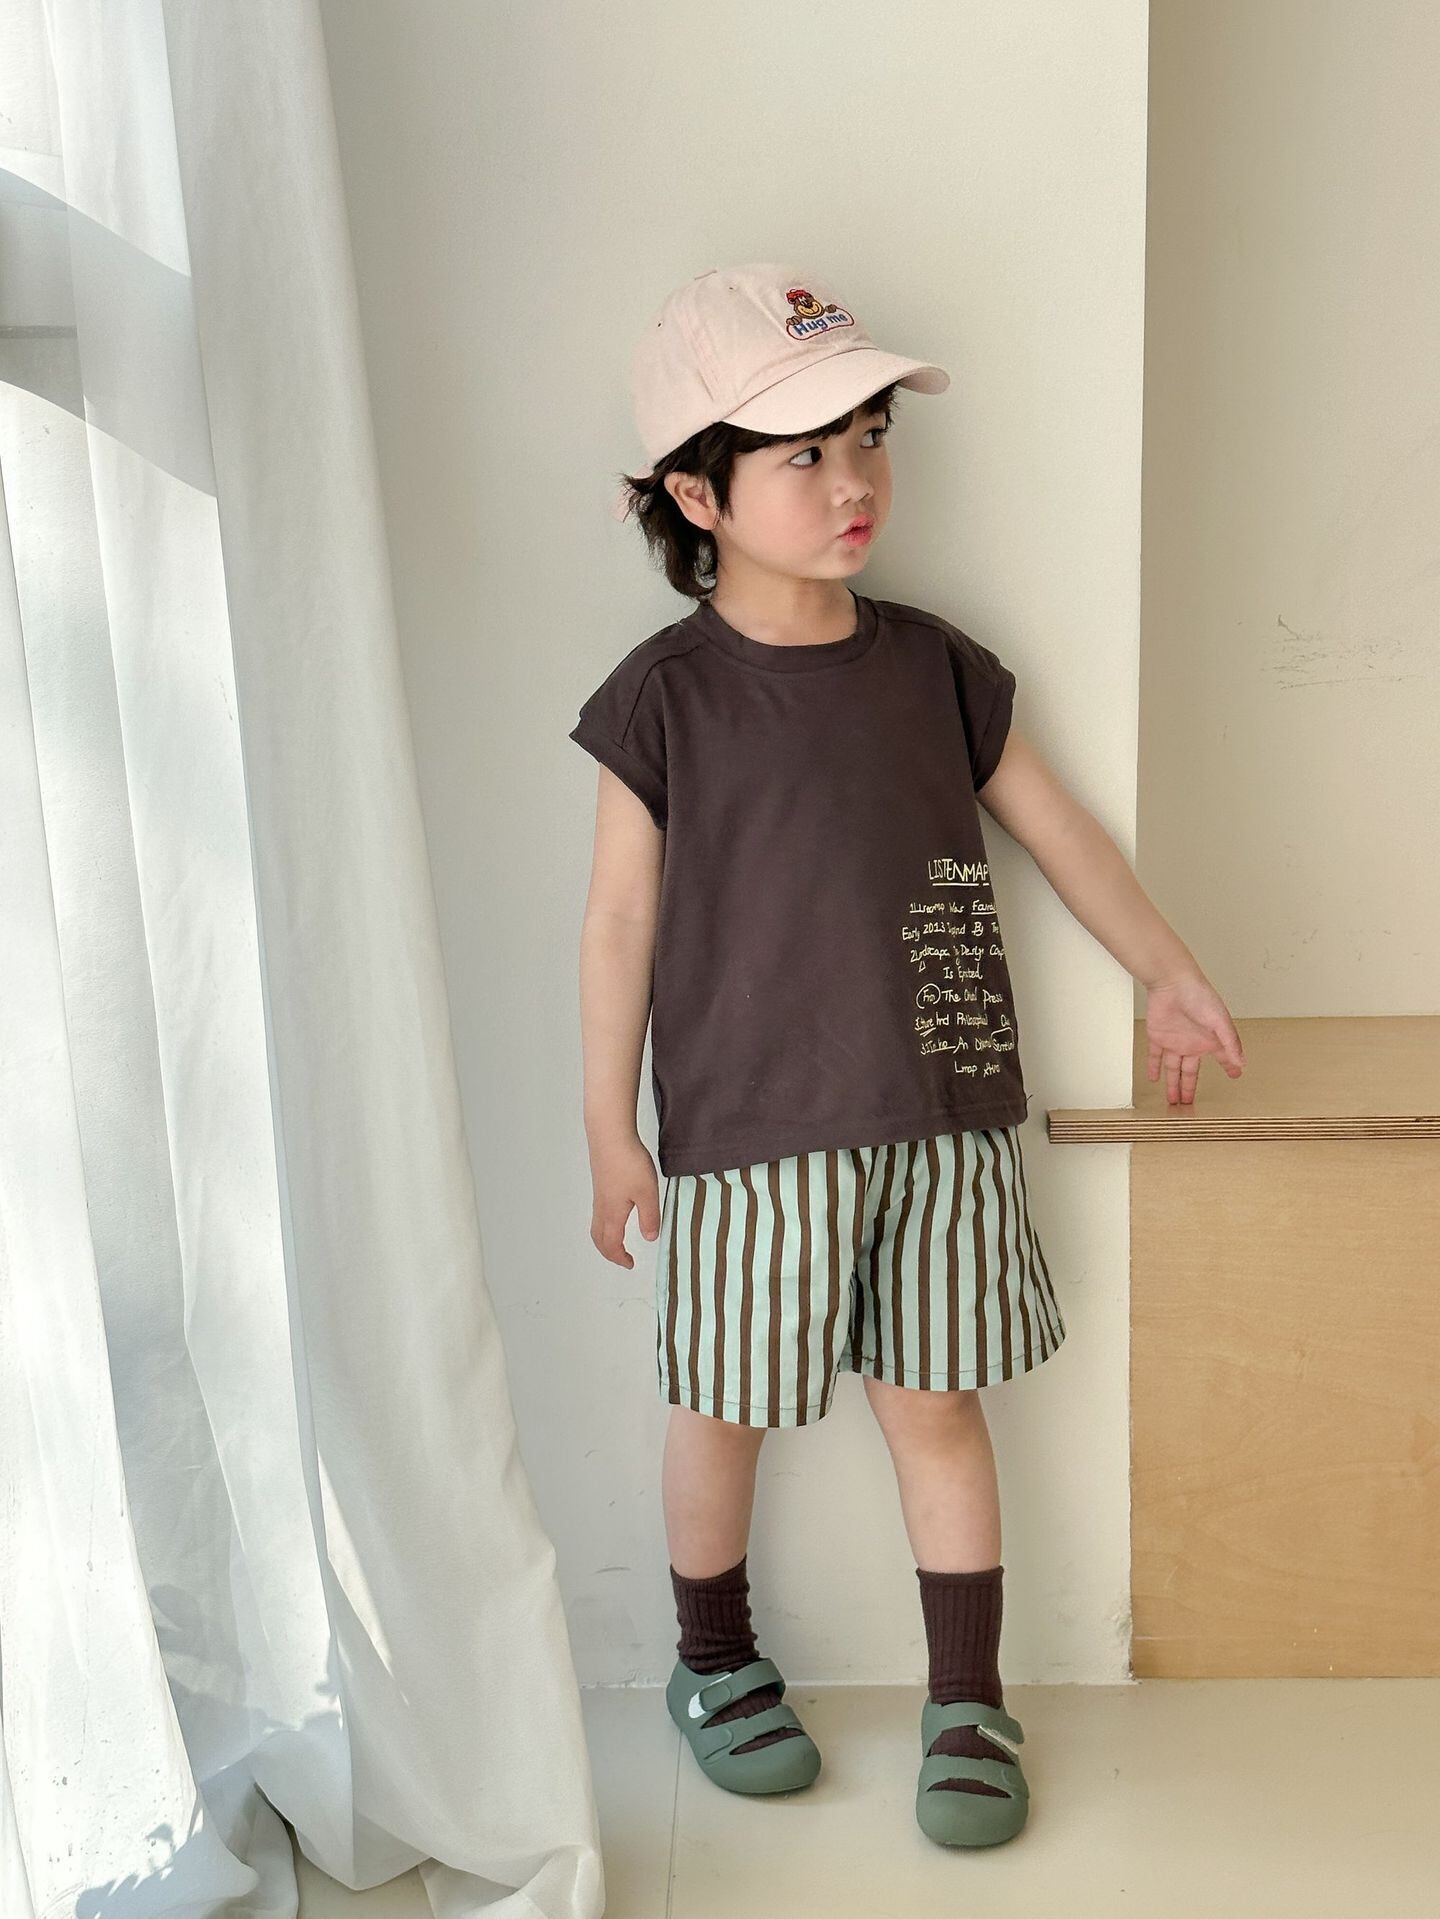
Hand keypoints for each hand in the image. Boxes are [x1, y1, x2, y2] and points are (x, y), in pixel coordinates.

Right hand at [587, 1130, 661, 1268]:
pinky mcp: (600, 1183)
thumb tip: (649, 1237)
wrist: (610, 1135)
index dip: (620, 1258)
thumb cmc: (628, 1163)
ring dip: (605, 1238)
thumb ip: (649, 1217)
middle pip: (598, 1238)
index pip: (612, 1244)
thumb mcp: (647, 1193)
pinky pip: (598, 1212)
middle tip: (622, 1258)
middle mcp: (602, 1207)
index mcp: (612, 1214)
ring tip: (618, 1240)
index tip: (630, 1264)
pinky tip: (617, 1213)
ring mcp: (599, 1195)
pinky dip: (605, 1223)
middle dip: (609, 1252)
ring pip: (597, 1224)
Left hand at [1144, 971, 1245, 1105]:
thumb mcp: (1220, 1021)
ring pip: (1173, 1069)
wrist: (1173, 983)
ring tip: (1173, 1101)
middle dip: (1190, 1088)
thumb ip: (1230, 1043)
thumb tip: (1241, 1062)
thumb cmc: (1199, 996)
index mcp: (1210, 1040)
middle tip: (1190, 1105)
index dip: (1230, 1067)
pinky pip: (1154, 1056)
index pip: (1223, 1058)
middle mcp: (1193, 1043)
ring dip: (1173, 1085)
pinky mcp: (1158, 1037)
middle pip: (1191, 1072)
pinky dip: (1153, 1068)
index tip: (1235, 1076)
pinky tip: (1154, 1079)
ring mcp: (1175, 1041)